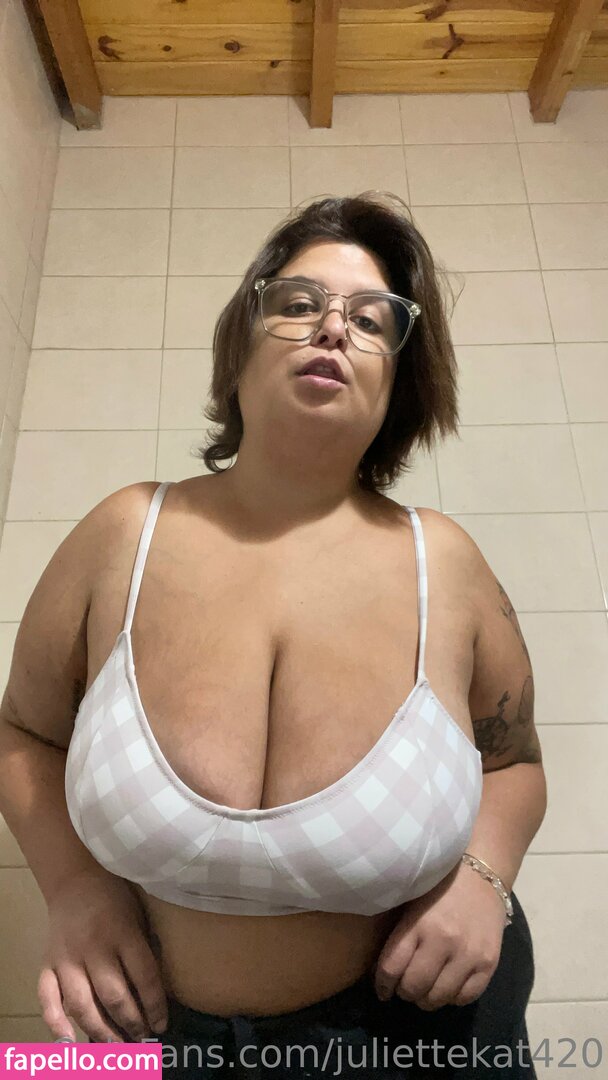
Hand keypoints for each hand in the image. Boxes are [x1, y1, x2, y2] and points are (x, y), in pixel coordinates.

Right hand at [38, 867, 167, 1041]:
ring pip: (83, 1004)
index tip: (162, 1026)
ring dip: (101, 1031)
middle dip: (131, 1023)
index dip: (155, 1006)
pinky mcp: (47, 963)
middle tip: (142, 1040)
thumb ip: (146, 948)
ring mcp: (67, 958)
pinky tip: (68, 1038)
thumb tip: (156, 992)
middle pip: (115, 996)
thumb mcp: (139, 915)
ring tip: (116, 1046)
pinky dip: (55, 1021)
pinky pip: (47, 997)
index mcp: (123, 933)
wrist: (75, 879)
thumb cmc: (116, 897)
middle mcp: (95, 948)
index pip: (144, 977)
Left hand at [373, 861, 506, 1010]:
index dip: (382, 984)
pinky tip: (448, 987)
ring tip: (425, 991)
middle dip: (404, 993)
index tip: (382, 989)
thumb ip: (399, 934)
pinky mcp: (489, 963)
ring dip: (427, 1000)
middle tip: (405, 988)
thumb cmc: (439, 888)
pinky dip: (453, 999)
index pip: (391, 967)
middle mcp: (444, 940)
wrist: (483, 876)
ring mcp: (469, 953)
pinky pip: (466, 998)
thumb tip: (381, 971)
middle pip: (414, 987)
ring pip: (439, 997)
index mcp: (419, 923)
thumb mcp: (412, 903)